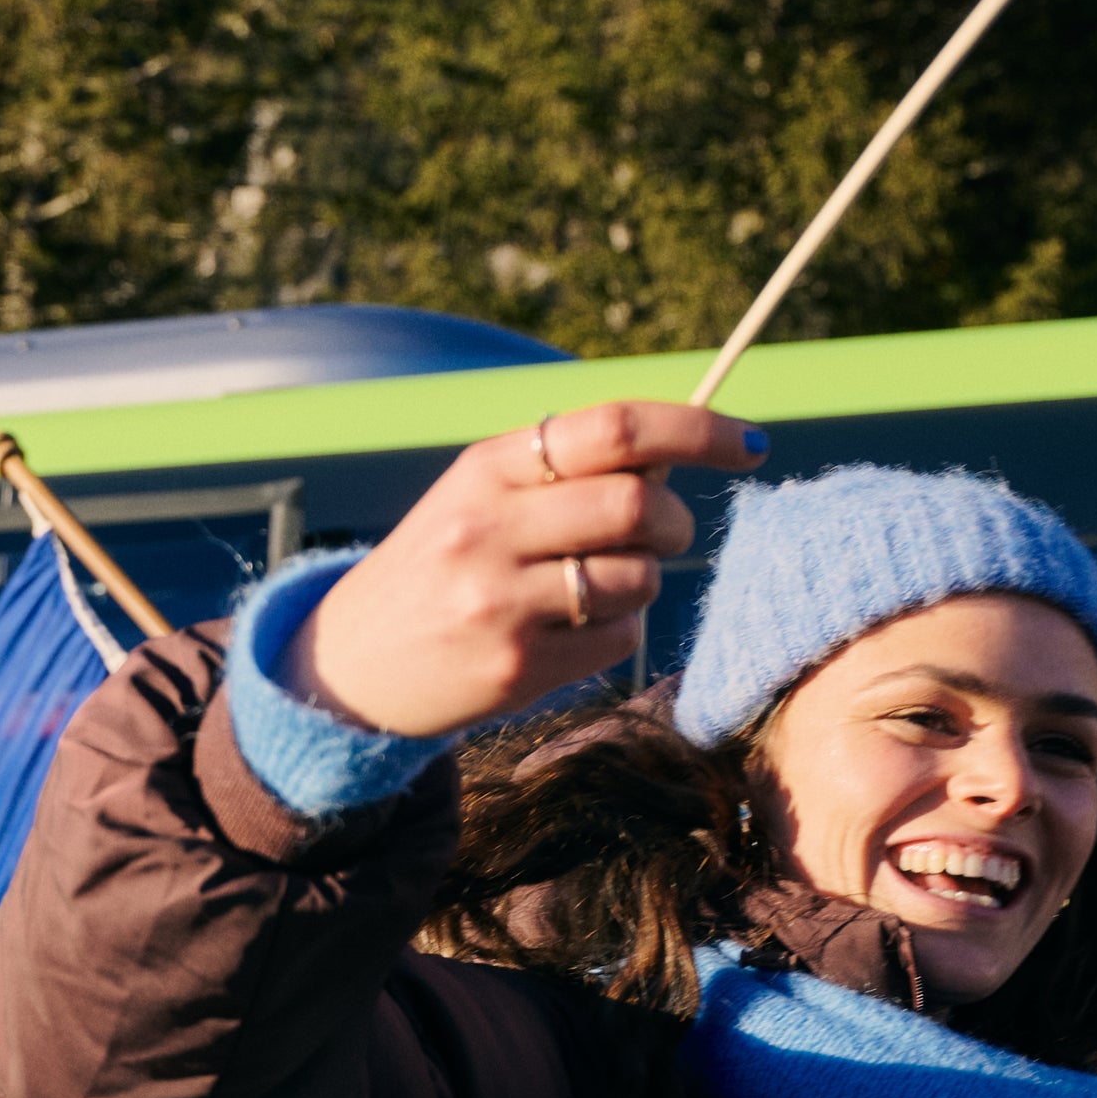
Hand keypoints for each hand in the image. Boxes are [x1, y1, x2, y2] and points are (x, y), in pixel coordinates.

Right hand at [285, 402, 768, 737]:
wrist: (347, 666)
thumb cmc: (438, 568)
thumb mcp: (479, 499)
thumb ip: (563, 474)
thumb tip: (677, 459)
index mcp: (487, 469)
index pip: (615, 429)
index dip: (697, 430)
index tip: (749, 443)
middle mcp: (490, 528)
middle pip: (640, 506)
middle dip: (677, 521)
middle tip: (667, 534)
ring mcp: (501, 602)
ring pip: (637, 578)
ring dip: (643, 583)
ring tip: (596, 588)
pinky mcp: (515, 667)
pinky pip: (618, 640)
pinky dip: (615, 633)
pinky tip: (566, 634)